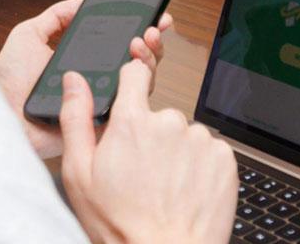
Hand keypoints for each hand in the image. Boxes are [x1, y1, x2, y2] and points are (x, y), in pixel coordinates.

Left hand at [0, 0, 168, 158]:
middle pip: (139, 60)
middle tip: (152, 27)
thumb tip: (81, 0)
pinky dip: (139, 84)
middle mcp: (96, 80)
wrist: (1, 112)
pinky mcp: (102, 120)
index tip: (152, 12)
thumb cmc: (8, 80)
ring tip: (140, 41)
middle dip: (152, 40)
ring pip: (142, 80)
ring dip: (149, 57)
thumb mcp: (29, 34)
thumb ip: (56, 15)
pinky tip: (134, 65)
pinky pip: (129, 104)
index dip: (139, 27)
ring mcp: (101, 100)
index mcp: (82, 60)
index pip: (119, 43)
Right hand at [60, 58, 237, 243]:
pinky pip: (209, 151)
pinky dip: (199, 167)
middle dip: (152, 136)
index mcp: (132, 122)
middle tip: (143, 173)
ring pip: (185, 135)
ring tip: (165, 188)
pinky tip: (185, 191)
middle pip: (160, 114)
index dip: (130, 85)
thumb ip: (76, 118)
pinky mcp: (224, 158)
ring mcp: (201, 140)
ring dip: (177, 153)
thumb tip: (75, 82)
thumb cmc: (121, 224)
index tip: (130, 99)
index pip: (135, 74)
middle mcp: (170, 123)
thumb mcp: (79, 174)